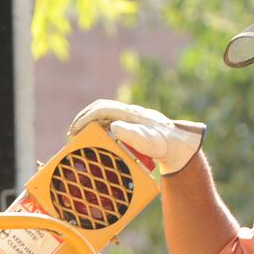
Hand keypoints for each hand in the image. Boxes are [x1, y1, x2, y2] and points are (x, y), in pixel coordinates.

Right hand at [67, 99, 205, 174]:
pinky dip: (100, 127)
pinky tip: (98, 138)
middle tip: (73, 133)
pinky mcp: (134, 124)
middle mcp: (129, 112)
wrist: (180, 146)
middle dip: (84, 118)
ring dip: (91, 122)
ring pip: (105, 113)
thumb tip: (113, 126)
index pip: (101, 109)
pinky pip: (111, 120)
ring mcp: (131, 117)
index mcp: (130, 114)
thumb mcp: (149, 142)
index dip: (85, 118)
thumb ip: (132, 134)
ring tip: (81, 136)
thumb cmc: (165, 145)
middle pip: (100, 108)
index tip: (75, 131)